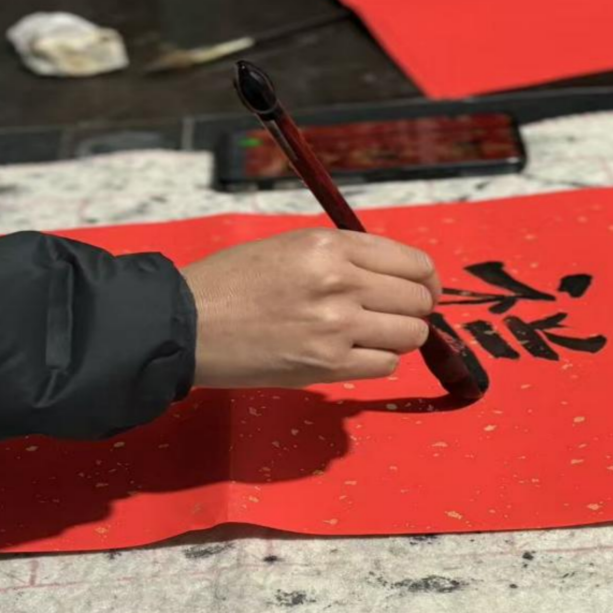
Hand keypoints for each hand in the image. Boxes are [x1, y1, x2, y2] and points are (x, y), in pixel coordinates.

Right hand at [180, 228, 441, 388]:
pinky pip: (384, 366)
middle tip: (393, 315)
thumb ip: (343, 256)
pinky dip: (376, 361)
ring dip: (398, 337)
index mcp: (330, 246)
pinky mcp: (327, 366)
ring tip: (371, 335)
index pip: (412, 262)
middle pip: (418, 300)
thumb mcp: (290, 247)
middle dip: (414, 309)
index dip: (425, 280)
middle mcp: (340, 283)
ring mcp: (336, 327)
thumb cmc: (232, 282)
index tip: (421, 289)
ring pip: (409, 335)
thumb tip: (393, 276)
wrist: (187, 324)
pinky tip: (352, 354)